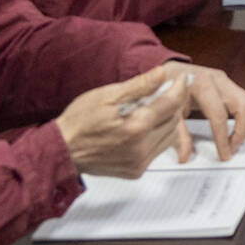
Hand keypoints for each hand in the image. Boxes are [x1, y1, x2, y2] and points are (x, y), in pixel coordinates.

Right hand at [55, 62, 189, 178]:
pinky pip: (157, 150)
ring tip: (149, 109)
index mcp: (136, 127)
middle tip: (162, 91)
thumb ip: (139, 86)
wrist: (63, 150)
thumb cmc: (79, 122)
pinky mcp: (136, 171)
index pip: (171, 104)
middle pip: (174, 120)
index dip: (179, 88)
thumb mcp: (107, 96)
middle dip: (172, 103)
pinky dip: (156, 135)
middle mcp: (141, 148)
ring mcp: (139, 162)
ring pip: (169, 136)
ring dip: (166, 120)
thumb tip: (162, 74)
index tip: (182, 78)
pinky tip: (142, 127)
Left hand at [163, 63, 244, 162]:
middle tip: (232, 148)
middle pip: (244, 106)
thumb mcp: (166, 111)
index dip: (223, 139)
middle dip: (242, 132)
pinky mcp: (229, 84)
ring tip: (234, 141)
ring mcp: (226, 80)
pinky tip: (234, 130)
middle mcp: (217, 80)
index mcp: (200, 84)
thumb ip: (177, 133)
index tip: (224, 155)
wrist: (166, 71)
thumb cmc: (165, 90)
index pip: (219, 115)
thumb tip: (185, 156)